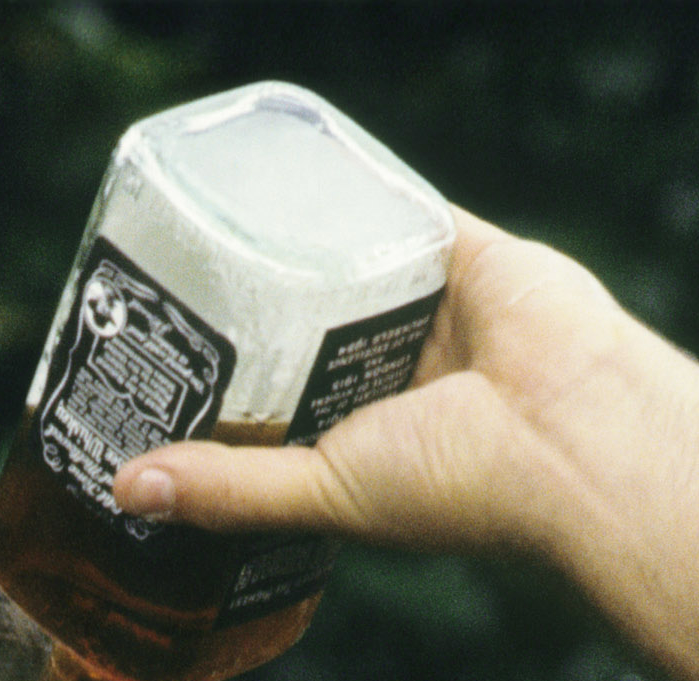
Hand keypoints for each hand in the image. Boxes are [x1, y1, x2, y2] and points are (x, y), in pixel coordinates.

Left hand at [114, 209, 637, 565]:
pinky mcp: (461, 252)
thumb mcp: (323, 492)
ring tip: (213, 224)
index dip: (222, 393)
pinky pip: (398, 208)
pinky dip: (355, 189)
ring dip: (291, 249)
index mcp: (359, 446)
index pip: (273, 411)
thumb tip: (126, 491)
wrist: (572, 431)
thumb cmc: (460, 485)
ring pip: (342, 269)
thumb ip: (231, 488)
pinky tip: (294, 170)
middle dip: (246, 315)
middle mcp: (390, 380)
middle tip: (169, 289)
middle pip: (299, 333)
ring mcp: (427, 313)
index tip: (159, 372)